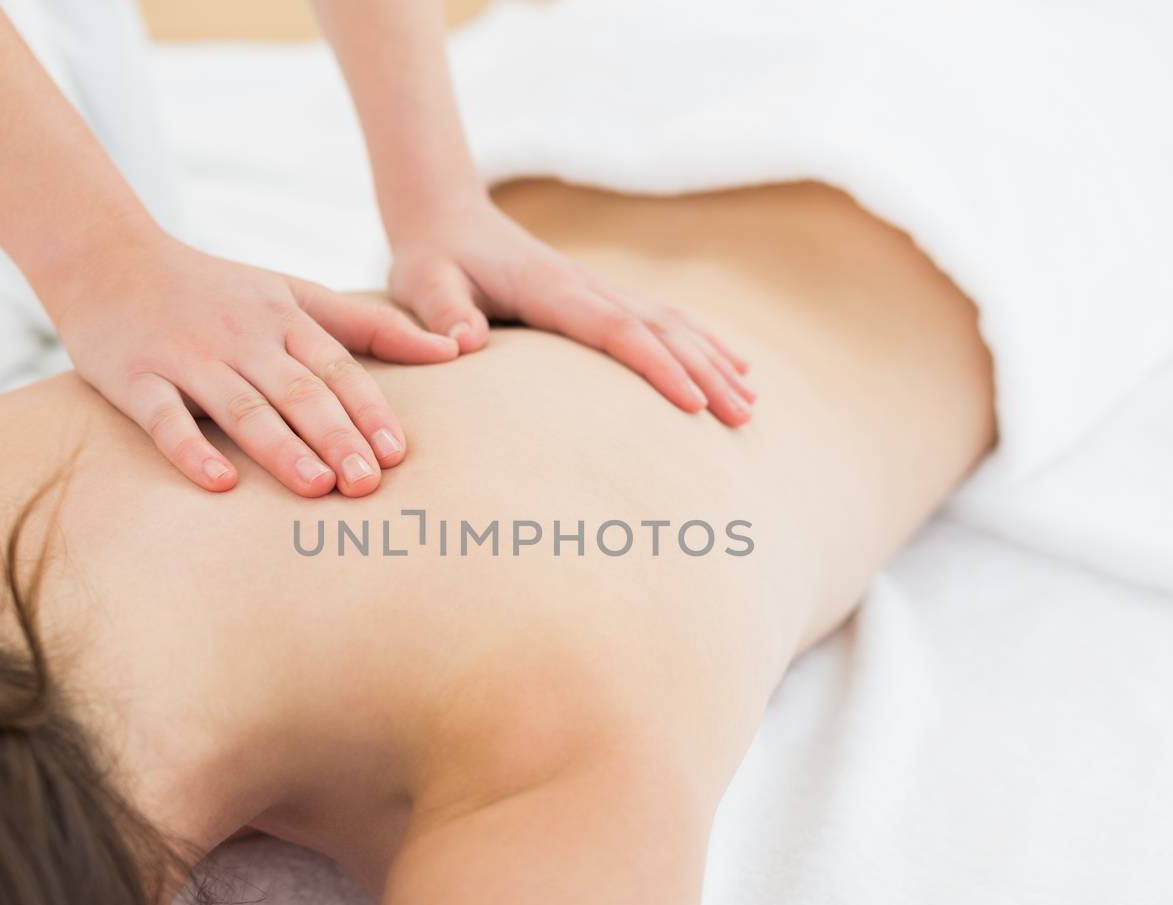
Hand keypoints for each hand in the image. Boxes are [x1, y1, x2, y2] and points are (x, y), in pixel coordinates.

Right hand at [46, 230, 458, 494]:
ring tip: (315, 487)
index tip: (397, 453)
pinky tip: (220, 482)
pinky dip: (191, 449)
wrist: (106, 256)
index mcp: (283, 317)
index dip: (367, 409)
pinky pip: (165, 418)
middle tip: (367, 483)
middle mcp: (241, 336)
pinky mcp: (135, 377)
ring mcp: (186, 356)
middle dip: (335, 436)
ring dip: (279, 446)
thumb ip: (370, 325)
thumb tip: (452, 349)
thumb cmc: (214, 289)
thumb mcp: (294, 293)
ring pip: (240, 405)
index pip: (336, 366)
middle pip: (296, 390)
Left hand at [386, 196, 754, 424]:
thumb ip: (442, 312)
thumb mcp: (422, 283)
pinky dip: (703, 343)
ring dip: (714, 361)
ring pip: (672, 323)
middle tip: (741, 419)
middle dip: (705, 374)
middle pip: (660, 330)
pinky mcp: (601, 295)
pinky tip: (735, 366)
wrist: (444, 217)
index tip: (694, 403)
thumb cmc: (431, 259)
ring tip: (751, 404)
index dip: (658, 367)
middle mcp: (586, 284)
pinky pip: (663, 319)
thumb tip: (466, 344)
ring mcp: (599, 287)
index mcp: (551, 288)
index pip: (617, 330)